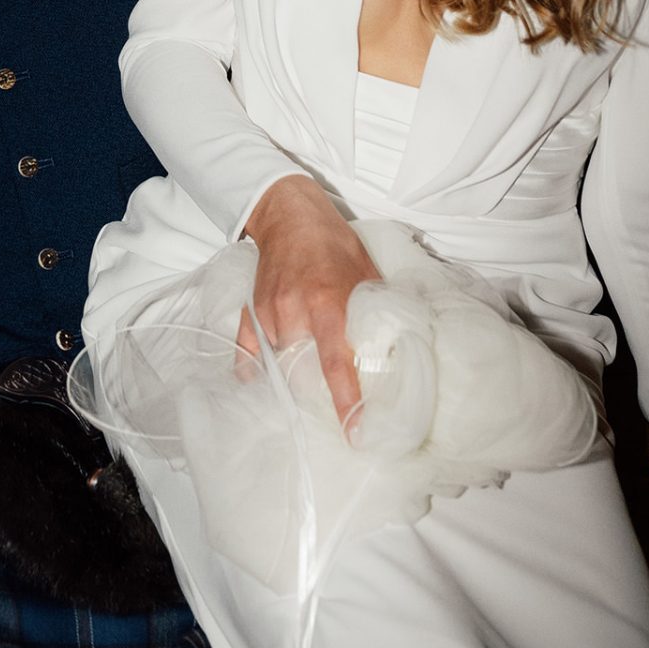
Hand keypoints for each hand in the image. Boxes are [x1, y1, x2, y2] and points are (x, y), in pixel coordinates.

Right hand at [240, 173, 381, 421]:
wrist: (290, 215)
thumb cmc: (334, 243)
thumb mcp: (367, 273)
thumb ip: (378, 310)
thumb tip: (400, 344)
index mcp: (326, 303)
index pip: (336, 363)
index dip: (346, 401)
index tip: (355, 433)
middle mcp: (293, 312)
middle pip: (304, 372)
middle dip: (318, 393)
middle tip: (335, 406)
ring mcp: (268, 313)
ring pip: (280, 363)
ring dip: (294, 376)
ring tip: (308, 386)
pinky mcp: (251, 311)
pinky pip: (248, 352)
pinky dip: (255, 368)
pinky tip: (260, 384)